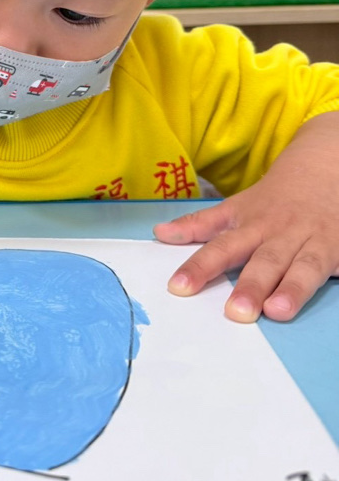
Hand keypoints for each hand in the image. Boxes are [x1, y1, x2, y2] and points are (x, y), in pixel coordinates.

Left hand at [153, 115, 338, 321]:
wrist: (325, 168)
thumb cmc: (274, 198)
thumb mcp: (235, 206)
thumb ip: (199, 224)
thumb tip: (159, 233)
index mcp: (248, 224)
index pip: (220, 246)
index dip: (199, 267)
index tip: (178, 287)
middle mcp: (277, 233)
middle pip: (262, 259)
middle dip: (249, 285)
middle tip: (234, 312)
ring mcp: (309, 241)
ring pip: (300, 266)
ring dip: (289, 289)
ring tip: (276, 311)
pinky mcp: (335, 251)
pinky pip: (327, 267)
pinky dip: (321, 282)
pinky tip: (317, 298)